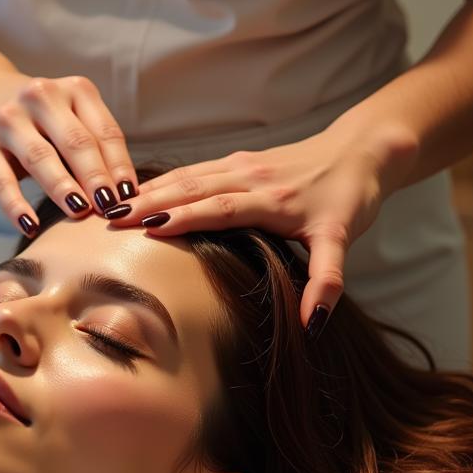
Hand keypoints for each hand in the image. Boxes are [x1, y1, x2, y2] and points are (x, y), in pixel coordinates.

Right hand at [0, 70, 140, 236]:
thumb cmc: (40, 121)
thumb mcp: (70, 120)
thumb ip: (93, 148)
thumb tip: (125, 197)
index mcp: (74, 90)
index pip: (104, 132)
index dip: (120, 166)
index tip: (131, 198)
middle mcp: (40, 97)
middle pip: (76, 142)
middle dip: (96, 177)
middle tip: (110, 208)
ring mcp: (8, 120)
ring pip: (40, 158)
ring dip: (62, 188)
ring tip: (79, 212)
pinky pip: (1, 182)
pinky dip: (16, 207)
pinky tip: (30, 227)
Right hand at [105, 126, 388, 331]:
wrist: (365, 150)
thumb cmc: (351, 198)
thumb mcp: (344, 240)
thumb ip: (327, 280)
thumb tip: (313, 322)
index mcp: (272, 200)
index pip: (219, 209)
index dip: (183, 218)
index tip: (145, 229)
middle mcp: (251, 177)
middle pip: (192, 189)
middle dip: (149, 204)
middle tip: (108, 222)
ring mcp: (242, 165)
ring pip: (187, 177)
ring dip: (148, 192)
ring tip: (110, 209)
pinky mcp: (237, 161)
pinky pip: (193, 171)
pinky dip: (162, 182)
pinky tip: (137, 193)